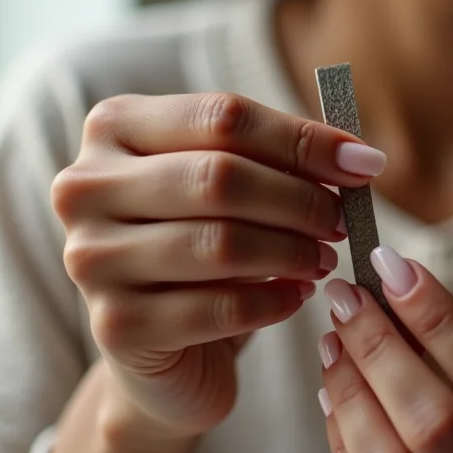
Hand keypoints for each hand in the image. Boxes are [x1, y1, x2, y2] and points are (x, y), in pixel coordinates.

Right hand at [52, 92, 386, 438]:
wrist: (162, 336)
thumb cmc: (202, 238)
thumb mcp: (229, 181)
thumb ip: (279, 158)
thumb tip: (361, 157)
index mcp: (116, 127)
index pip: (222, 116)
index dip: (302, 139)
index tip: (364, 164)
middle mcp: (87, 185)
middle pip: (219, 176)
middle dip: (300, 199)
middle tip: (343, 220)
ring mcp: (91, 257)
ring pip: (220, 243)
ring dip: (293, 250)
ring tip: (324, 257)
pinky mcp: (115, 326)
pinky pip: (218, 308)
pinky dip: (274, 301)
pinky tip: (298, 294)